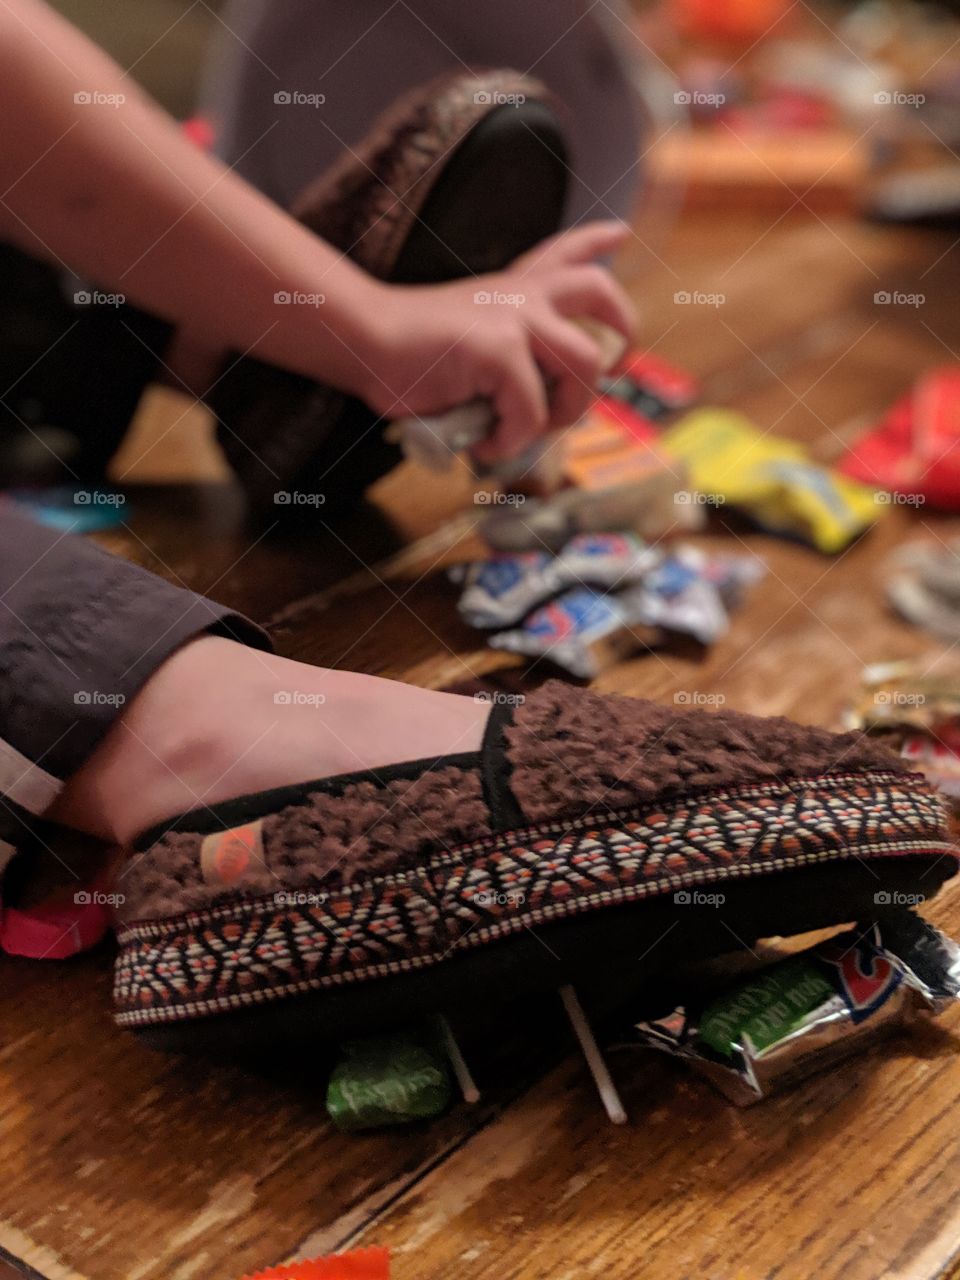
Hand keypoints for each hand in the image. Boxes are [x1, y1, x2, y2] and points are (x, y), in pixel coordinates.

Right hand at [358, 221, 634, 460]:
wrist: (362, 340)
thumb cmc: (404, 356)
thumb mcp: (465, 346)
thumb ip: (503, 364)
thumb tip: (534, 411)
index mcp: (511, 289)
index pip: (561, 252)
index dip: (595, 242)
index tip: (619, 233)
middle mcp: (521, 295)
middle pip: (600, 294)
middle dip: (622, 333)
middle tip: (619, 367)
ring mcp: (515, 319)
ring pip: (586, 363)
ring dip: (568, 410)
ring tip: (534, 428)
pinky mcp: (500, 351)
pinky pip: (531, 412)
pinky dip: (511, 440)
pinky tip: (486, 444)